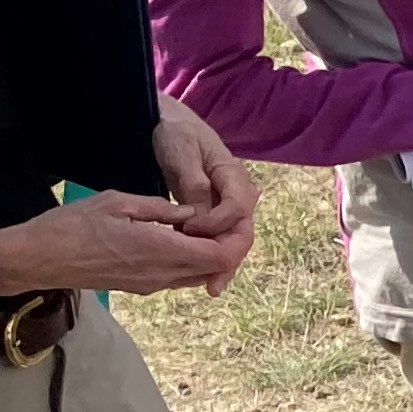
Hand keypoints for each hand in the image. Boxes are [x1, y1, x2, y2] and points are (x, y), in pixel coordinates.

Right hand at [0, 190, 238, 297]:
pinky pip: (178, 278)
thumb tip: (191, 213)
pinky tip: (176, 238)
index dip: (234, 240)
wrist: (38, 259)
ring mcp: (151, 285)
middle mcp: (162, 275)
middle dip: (226, 247)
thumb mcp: (118, 202)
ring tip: (199, 227)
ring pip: (198, 276)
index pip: (220, 256)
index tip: (230, 219)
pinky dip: (188, 261)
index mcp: (161, 251)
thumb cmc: (72, 225)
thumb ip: (160, 208)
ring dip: (207, 256)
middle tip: (219, 220)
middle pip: (215, 270)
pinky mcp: (140, 288)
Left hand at [146, 95, 258, 289]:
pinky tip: (202, 275)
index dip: (216, 224)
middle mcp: (237, 194)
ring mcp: (227, 205)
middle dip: (229, 257)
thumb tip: (200, 215)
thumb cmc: (176, 134)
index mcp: (233, 176)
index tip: (188, 229)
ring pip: (232, 239)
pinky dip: (211, 256)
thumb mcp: (181, 153)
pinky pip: (217, 238)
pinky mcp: (214, 214)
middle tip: (214, 282)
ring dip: (222, 263)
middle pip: (241, 231)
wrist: (171, 125)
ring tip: (211, 286)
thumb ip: (192, 183)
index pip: (237, 208)